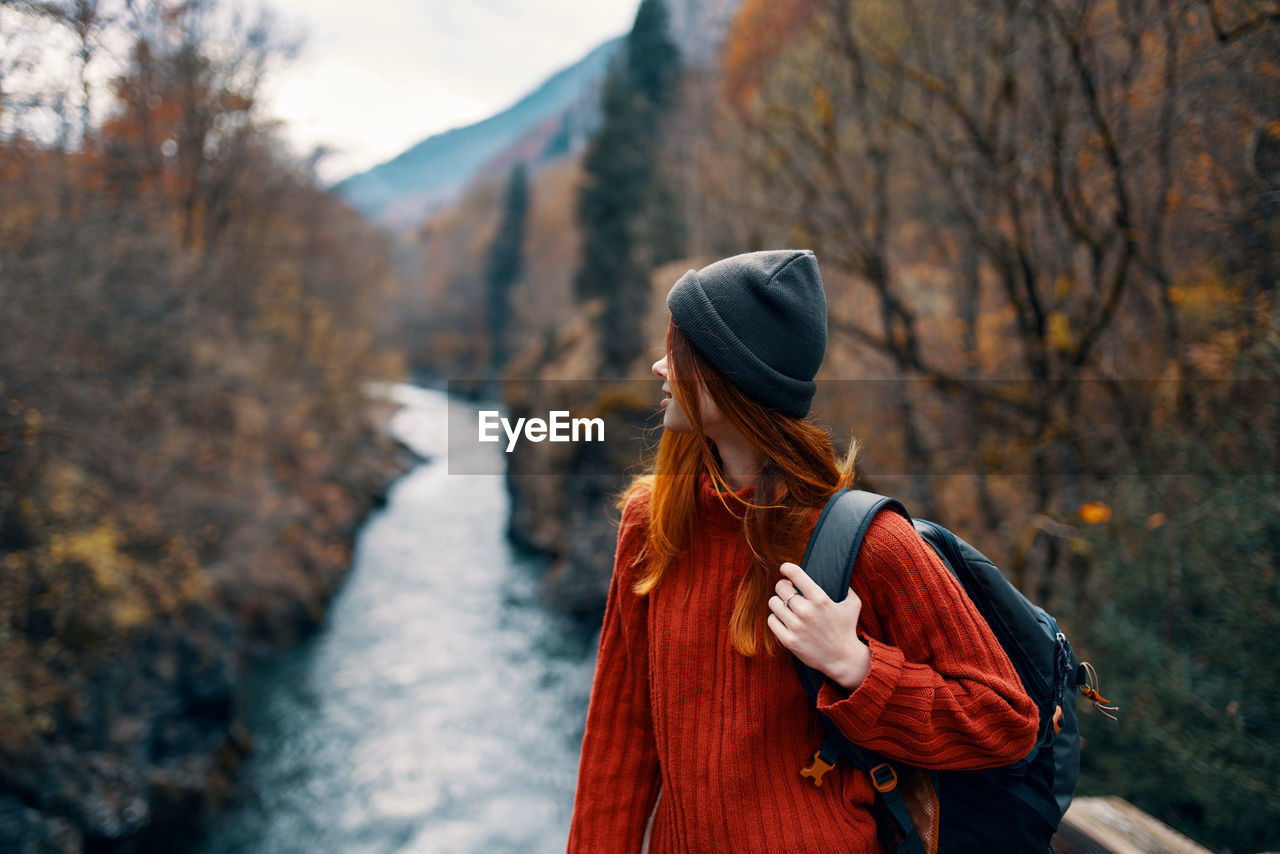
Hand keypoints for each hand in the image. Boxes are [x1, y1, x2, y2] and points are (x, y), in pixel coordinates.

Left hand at [767, 561, 870, 690]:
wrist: (843, 659)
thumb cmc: (847, 629)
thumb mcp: (853, 604)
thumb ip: (847, 588)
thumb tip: (841, 575)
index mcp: (820, 599)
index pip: (795, 574)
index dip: (786, 568)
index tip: (785, 569)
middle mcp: (806, 611)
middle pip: (780, 587)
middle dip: (783, 587)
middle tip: (788, 591)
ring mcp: (796, 626)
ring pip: (773, 603)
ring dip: (778, 603)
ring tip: (786, 607)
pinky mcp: (789, 640)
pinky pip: (771, 621)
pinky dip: (776, 619)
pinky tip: (784, 620)